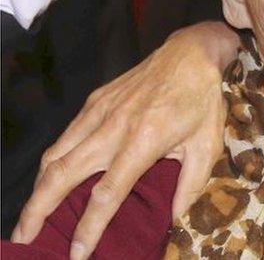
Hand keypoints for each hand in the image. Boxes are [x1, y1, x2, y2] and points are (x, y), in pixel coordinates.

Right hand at [9, 22, 237, 259]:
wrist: (190, 53)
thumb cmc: (202, 100)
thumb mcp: (208, 143)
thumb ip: (191, 183)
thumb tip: (175, 217)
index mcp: (144, 140)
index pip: (108, 192)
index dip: (90, 225)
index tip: (78, 253)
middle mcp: (114, 127)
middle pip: (64, 175)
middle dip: (39, 210)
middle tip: (26, 238)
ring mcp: (100, 112)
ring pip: (56, 155)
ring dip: (38, 188)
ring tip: (31, 216)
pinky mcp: (95, 101)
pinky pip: (65, 136)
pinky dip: (52, 161)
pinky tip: (51, 179)